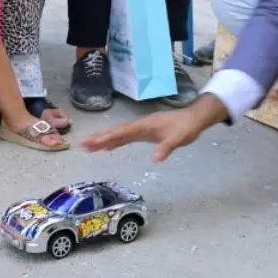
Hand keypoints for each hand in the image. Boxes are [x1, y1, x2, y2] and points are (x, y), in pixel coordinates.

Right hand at [83, 96, 227, 161]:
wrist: (194, 118)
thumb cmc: (186, 127)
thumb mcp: (178, 139)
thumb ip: (166, 148)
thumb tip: (155, 159)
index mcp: (145, 125)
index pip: (123, 132)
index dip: (108, 137)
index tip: (94, 142)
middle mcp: (140, 125)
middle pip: (116, 131)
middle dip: (100, 137)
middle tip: (84, 144)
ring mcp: (141, 128)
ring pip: (119, 134)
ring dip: (105, 140)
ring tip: (90, 147)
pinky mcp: (144, 133)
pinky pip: (126, 137)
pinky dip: (116, 142)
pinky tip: (109, 148)